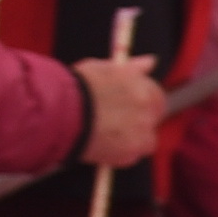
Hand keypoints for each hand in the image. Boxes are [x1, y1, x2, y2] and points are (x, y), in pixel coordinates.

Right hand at [72, 54, 164, 169]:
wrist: (61, 111)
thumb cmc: (78, 86)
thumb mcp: (105, 68)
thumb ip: (132, 67)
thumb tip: (151, 61)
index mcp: (144, 86)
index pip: (155, 96)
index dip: (142, 103)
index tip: (129, 107)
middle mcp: (148, 108)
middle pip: (153, 118)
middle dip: (140, 120)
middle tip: (118, 123)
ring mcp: (142, 131)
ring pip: (145, 140)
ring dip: (131, 139)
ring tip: (105, 136)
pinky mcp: (131, 152)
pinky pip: (131, 156)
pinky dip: (120, 154)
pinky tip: (101, 147)